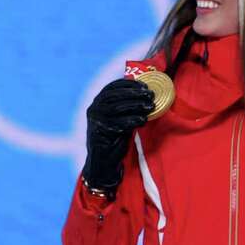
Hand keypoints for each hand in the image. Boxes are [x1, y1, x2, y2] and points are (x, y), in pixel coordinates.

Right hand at [81, 78, 153, 198]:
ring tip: (150, 107)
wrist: (105, 161)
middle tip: (150, 96)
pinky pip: (117, 123)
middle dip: (135, 94)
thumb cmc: (116, 137)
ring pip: (116, 108)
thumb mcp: (123, 117)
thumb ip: (129, 106)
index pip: (113, 86)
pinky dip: (131, 121)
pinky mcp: (97, 131)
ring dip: (136, 106)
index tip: (145, 86)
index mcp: (99, 101)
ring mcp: (94, 119)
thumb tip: (147, 94)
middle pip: (115, 95)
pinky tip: (142, 121)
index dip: (129, 84)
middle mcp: (94, 108)